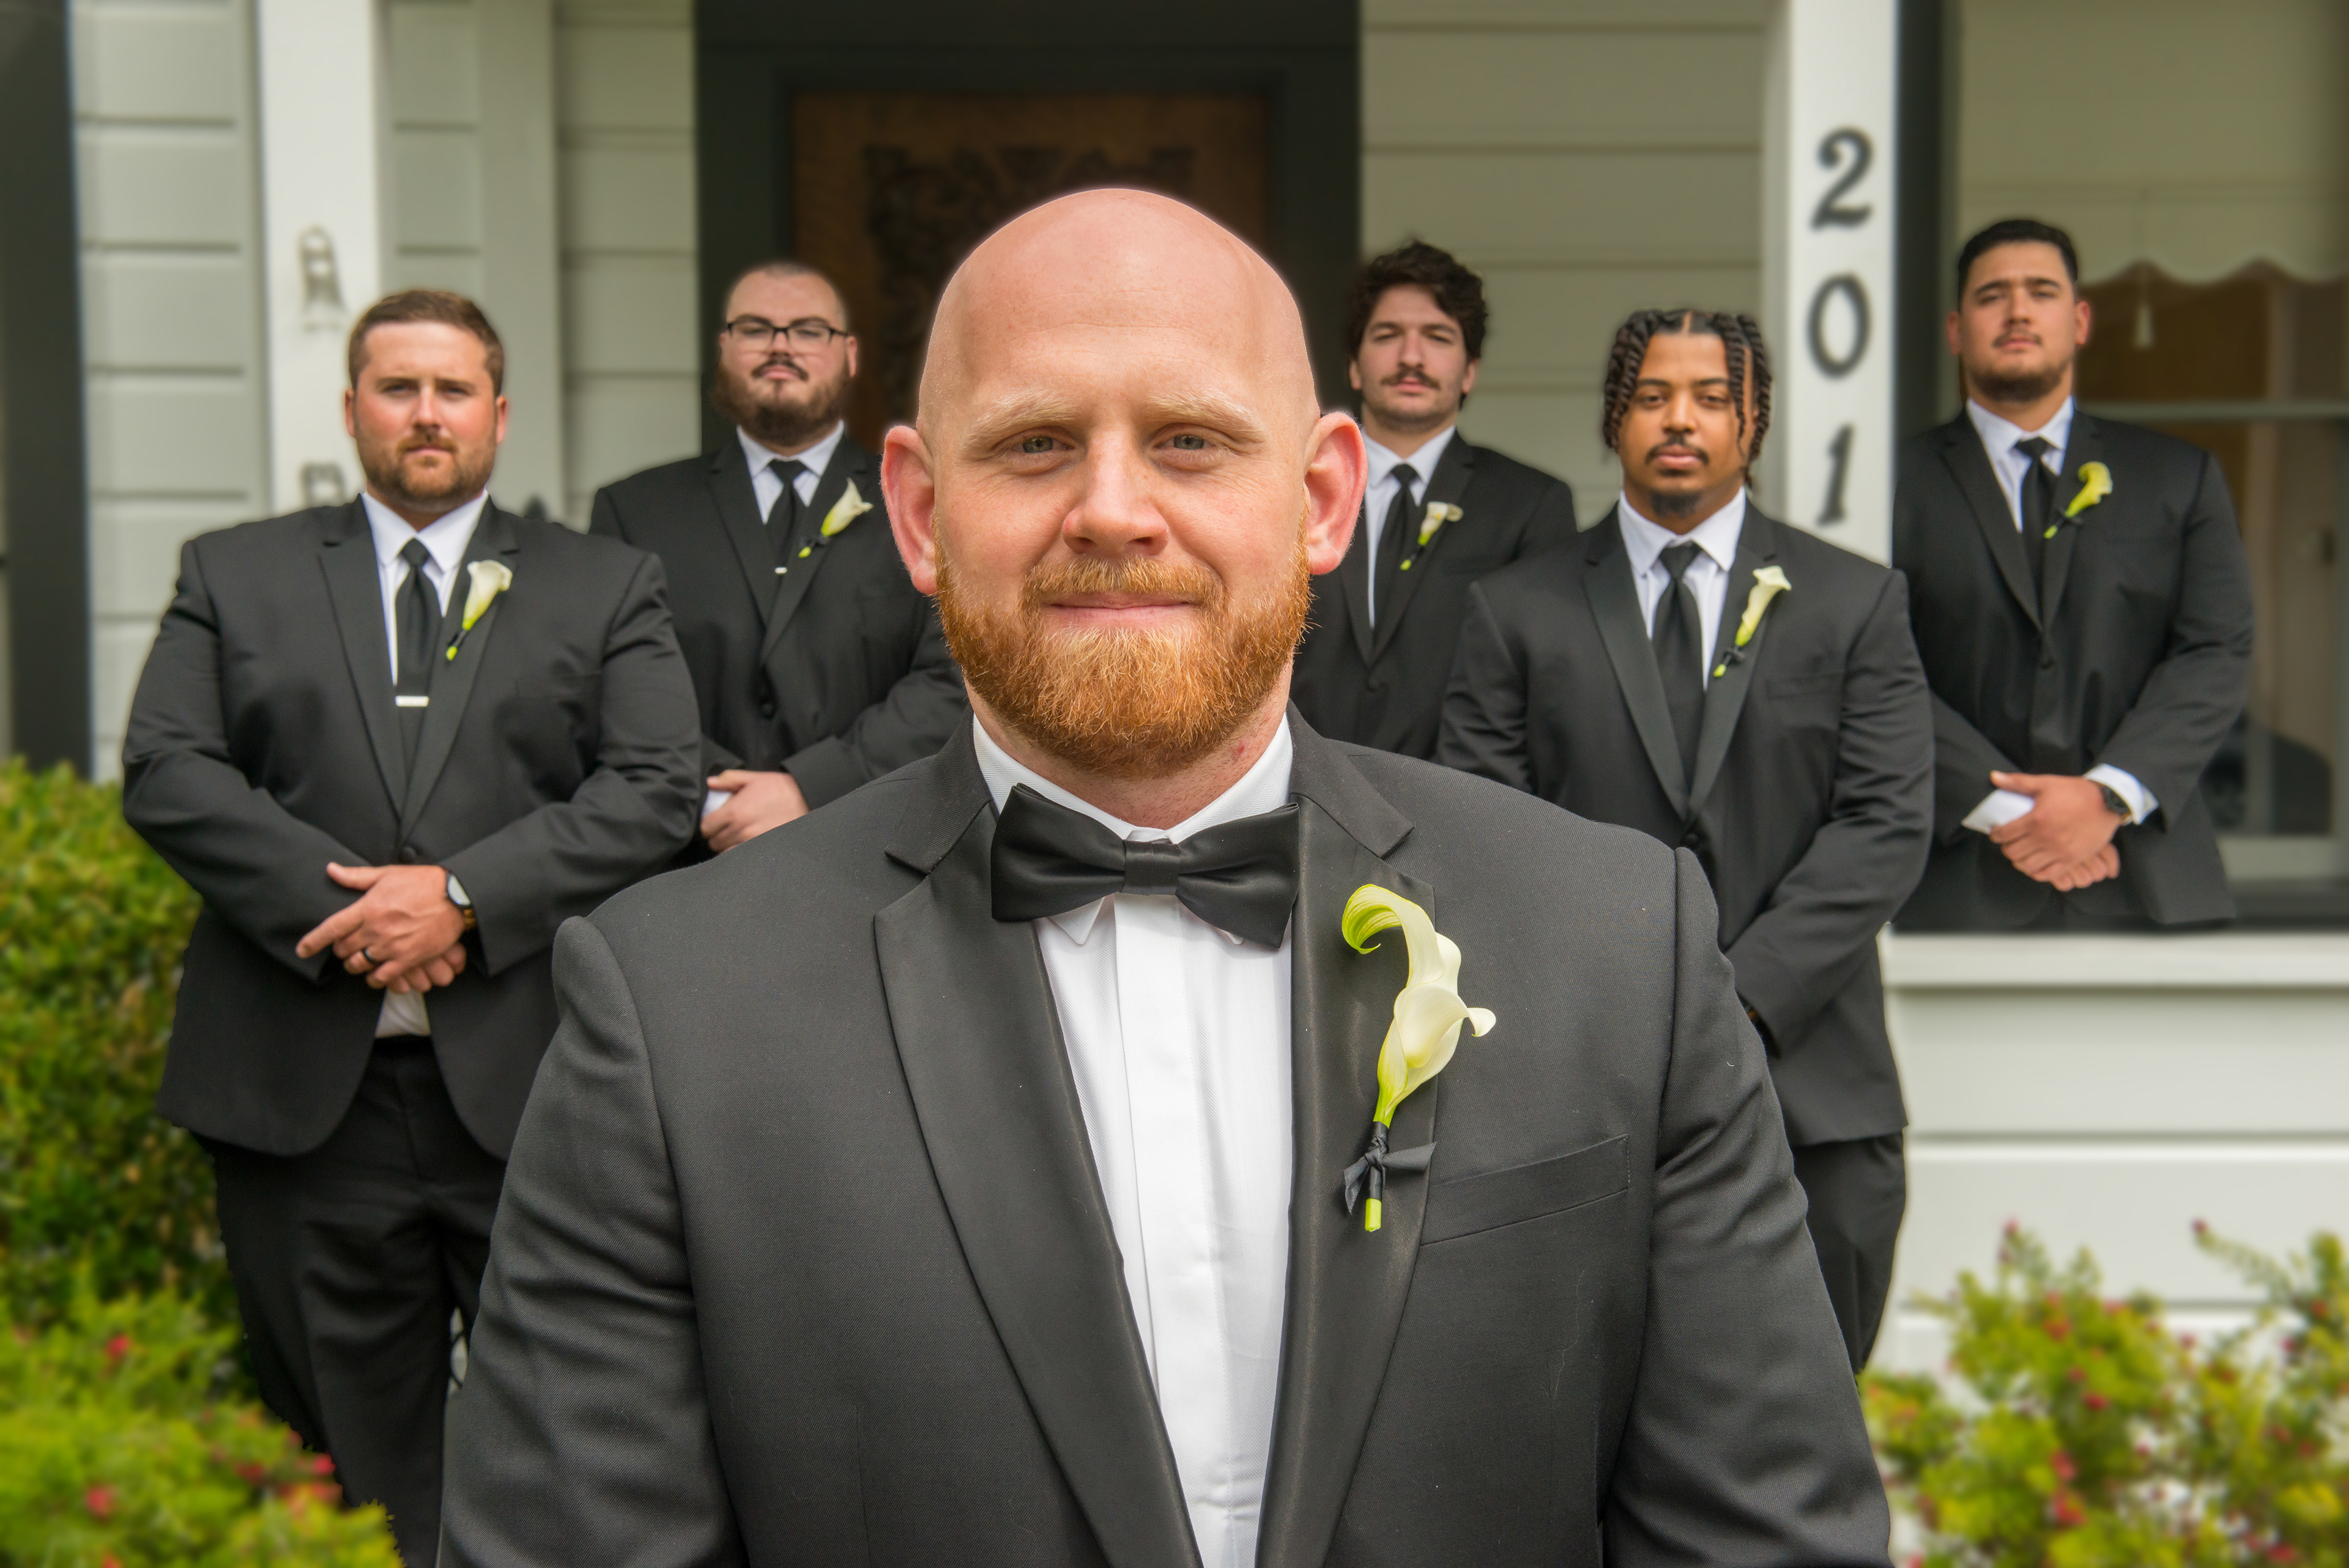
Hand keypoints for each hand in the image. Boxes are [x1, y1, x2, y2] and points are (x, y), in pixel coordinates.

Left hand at [295, 863, 466, 989]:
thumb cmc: (422, 882)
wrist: (456, 896)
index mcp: (367, 908)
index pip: (331, 928)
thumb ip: (356, 877)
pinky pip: (382, 977)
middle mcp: (376, 929)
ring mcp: (392, 946)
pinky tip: (374, 975)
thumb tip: (330, 870)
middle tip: (346, 947)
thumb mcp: (387, 874)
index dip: (313, 941)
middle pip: (344, 949)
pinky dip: (374, 978)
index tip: (302, 950)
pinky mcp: (408, 958)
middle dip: (340, 949)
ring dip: (355, 964)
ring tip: (359, 960)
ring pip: (359, 965)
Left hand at [702, 770, 808, 851]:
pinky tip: (743, 848)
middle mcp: (740, 830)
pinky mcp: (763, 850)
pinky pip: (741, 859)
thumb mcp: (754, 778)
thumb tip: (710, 782)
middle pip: (714, 842)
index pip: (706, 827)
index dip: (708, 825)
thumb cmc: (780, 788)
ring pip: (725, 853)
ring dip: (727, 847)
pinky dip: (738, 855)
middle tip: (725, 831)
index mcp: (734, 811)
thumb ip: (729, 779)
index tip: (714, 823)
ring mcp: (751, 842)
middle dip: (717, 836)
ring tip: (734, 840)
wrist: (806, 800)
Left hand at [1987, 772, 2125, 881]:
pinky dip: (2036, 872)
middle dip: (2006, 847)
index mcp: (2036, 819)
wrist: (2108, 801)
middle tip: (2008, 843)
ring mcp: (2059, 851)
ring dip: (2019, 860)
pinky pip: (2047, 875)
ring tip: (2021, 853)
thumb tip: (1993, 777)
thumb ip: (2018, 782)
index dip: (1996, 835)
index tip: (1996, 833)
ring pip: (2027, 866)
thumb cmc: (2075, 791)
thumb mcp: (2046, 783)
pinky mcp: (2072, 859)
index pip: (2004, 834)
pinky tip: (2034, 865)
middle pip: (2013, 852)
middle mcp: (2046, 838)